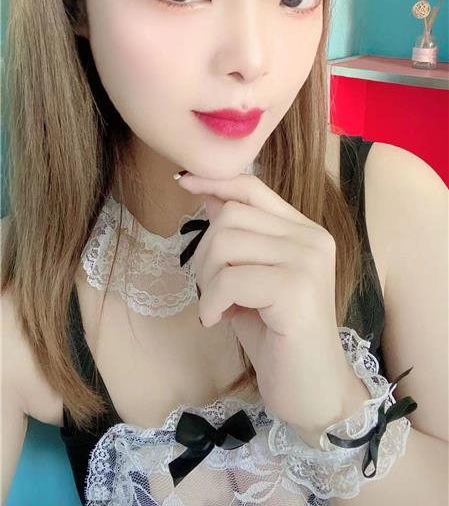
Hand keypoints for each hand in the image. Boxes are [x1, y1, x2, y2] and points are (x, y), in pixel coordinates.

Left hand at [176, 170, 351, 432]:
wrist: (313, 392)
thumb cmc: (278, 338)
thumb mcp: (250, 281)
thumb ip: (237, 241)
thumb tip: (209, 197)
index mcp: (304, 232)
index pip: (253, 188)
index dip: (215, 181)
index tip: (184, 183)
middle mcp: (312, 239)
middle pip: (231, 216)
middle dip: (205, 253)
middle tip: (211, 291)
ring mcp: (307, 261)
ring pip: (227, 243)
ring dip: (207, 279)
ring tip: (217, 307)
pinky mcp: (296, 289)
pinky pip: (230, 279)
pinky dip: (212, 301)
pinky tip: (218, 321)